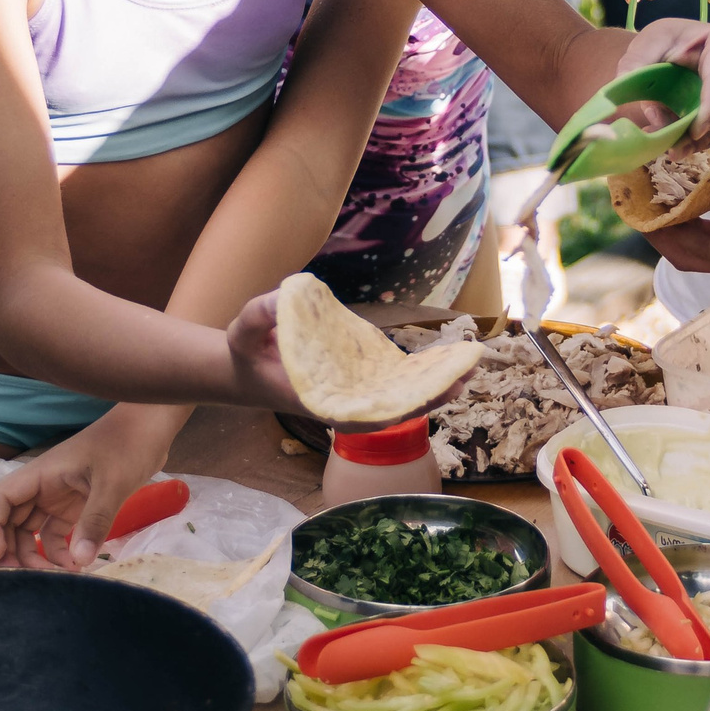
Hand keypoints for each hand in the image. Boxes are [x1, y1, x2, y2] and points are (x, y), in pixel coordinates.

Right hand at [0, 416, 168, 569]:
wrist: (150, 427)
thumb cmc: (127, 446)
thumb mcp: (112, 484)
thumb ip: (95, 521)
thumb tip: (79, 562)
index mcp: (42, 474)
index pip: (1, 499)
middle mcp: (44, 485)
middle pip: (12, 520)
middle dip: (13, 549)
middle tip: (26, 580)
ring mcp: (59, 496)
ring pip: (33, 529)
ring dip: (37, 554)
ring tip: (54, 578)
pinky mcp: (77, 504)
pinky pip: (57, 532)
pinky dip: (60, 550)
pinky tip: (76, 565)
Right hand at [223, 289, 477, 422]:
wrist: (245, 367)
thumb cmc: (245, 350)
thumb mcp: (242, 329)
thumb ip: (259, 314)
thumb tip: (282, 296)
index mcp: (315, 400)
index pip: (357, 414)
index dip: (392, 410)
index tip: (421, 400)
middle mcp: (338, 403)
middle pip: (388, 411)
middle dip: (426, 400)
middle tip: (461, 382)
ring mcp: (350, 395)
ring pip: (396, 401)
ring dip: (432, 392)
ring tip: (467, 373)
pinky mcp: (357, 382)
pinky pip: (393, 387)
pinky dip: (420, 380)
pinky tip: (448, 367)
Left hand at [621, 19, 709, 146]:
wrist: (680, 44)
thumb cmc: (663, 42)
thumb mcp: (644, 48)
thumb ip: (636, 73)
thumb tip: (640, 117)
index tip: (694, 133)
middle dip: (699, 133)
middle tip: (669, 150)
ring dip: (700, 141)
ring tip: (670, 146)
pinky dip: (706, 140)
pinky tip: (682, 142)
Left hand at [649, 168, 709, 279]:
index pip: (690, 251)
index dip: (663, 236)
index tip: (639, 215)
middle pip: (686, 245)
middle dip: (661, 227)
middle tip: (638, 197)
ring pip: (701, 228)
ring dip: (680, 211)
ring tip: (659, 183)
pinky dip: (708, 197)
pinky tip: (699, 172)